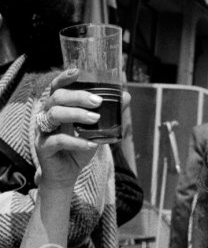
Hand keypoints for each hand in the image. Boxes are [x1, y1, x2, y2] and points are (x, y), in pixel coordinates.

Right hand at [35, 68, 102, 187]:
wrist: (67, 175)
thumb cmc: (78, 148)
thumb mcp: (96, 130)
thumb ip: (108, 114)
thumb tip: (125, 96)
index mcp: (57, 107)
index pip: (57, 87)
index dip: (64, 78)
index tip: (78, 72)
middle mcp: (47, 115)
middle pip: (57, 97)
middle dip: (78, 97)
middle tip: (97, 102)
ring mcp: (42, 130)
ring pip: (54, 114)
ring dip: (76, 114)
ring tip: (95, 119)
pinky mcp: (43, 147)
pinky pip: (58, 140)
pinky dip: (76, 141)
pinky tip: (91, 144)